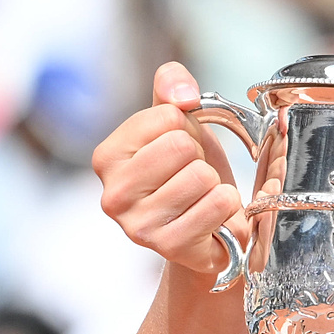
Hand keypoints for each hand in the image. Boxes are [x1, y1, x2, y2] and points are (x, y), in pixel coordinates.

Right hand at [93, 62, 247, 278]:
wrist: (206, 229)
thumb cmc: (187, 173)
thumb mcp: (178, 124)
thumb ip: (172, 87)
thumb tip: (183, 95)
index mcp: (107, 157)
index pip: (166, 116)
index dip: (185, 127)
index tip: (179, 149)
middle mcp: (114, 194)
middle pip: (181, 146)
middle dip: (198, 156)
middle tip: (190, 174)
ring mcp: (138, 225)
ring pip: (201, 176)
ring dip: (212, 183)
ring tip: (199, 196)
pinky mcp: (170, 246)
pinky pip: (218, 204)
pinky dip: (226, 206)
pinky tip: (210, 217)